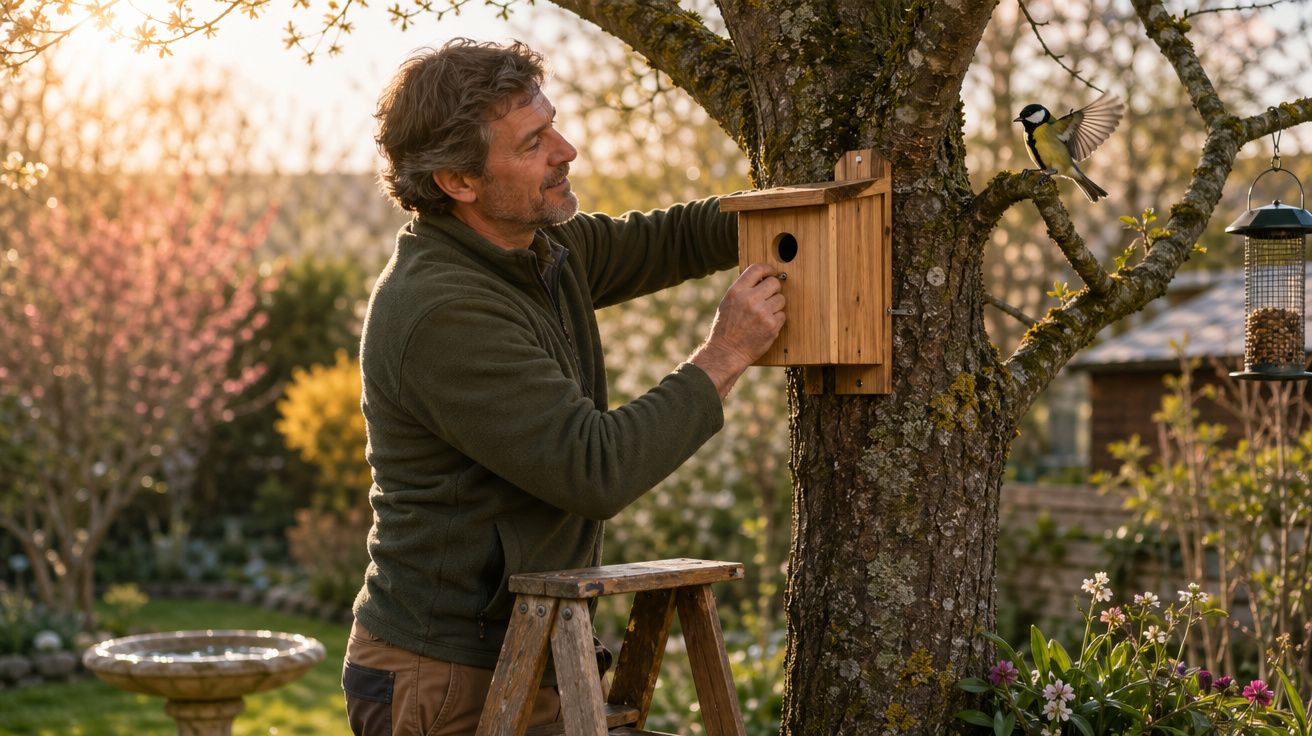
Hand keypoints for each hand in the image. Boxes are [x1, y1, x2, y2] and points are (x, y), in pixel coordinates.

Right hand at [690, 263, 785, 397]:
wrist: (727, 352)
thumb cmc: (725, 328)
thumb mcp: (727, 303)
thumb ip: (743, 289)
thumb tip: (761, 278)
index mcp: (737, 291)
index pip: (757, 269)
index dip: (768, 269)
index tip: (772, 272)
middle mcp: (750, 299)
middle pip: (774, 283)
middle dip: (774, 289)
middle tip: (769, 296)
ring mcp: (762, 313)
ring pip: (781, 299)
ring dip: (776, 305)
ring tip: (765, 313)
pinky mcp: (772, 326)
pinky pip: (782, 315)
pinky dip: (777, 319)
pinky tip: (766, 324)